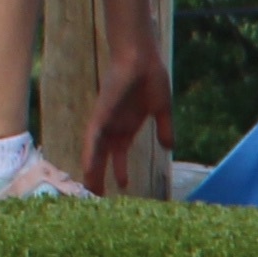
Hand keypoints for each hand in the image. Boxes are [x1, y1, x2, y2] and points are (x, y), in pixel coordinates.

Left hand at [86, 36, 170, 187]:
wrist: (142, 57)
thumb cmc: (151, 77)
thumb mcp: (162, 109)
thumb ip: (164, 128)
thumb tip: (169, 147)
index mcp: (127, 126)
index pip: (119, 154)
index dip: (120, 170)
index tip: (123, 188)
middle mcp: (114, 126)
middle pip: (104, 157)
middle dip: (101, 177)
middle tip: (98, 199)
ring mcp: (106, 121)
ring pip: (95, 151)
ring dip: (92, 170)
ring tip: (89, 192)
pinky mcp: (102, 114)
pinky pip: (92, 137)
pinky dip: (89, 153)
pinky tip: (87, 168)